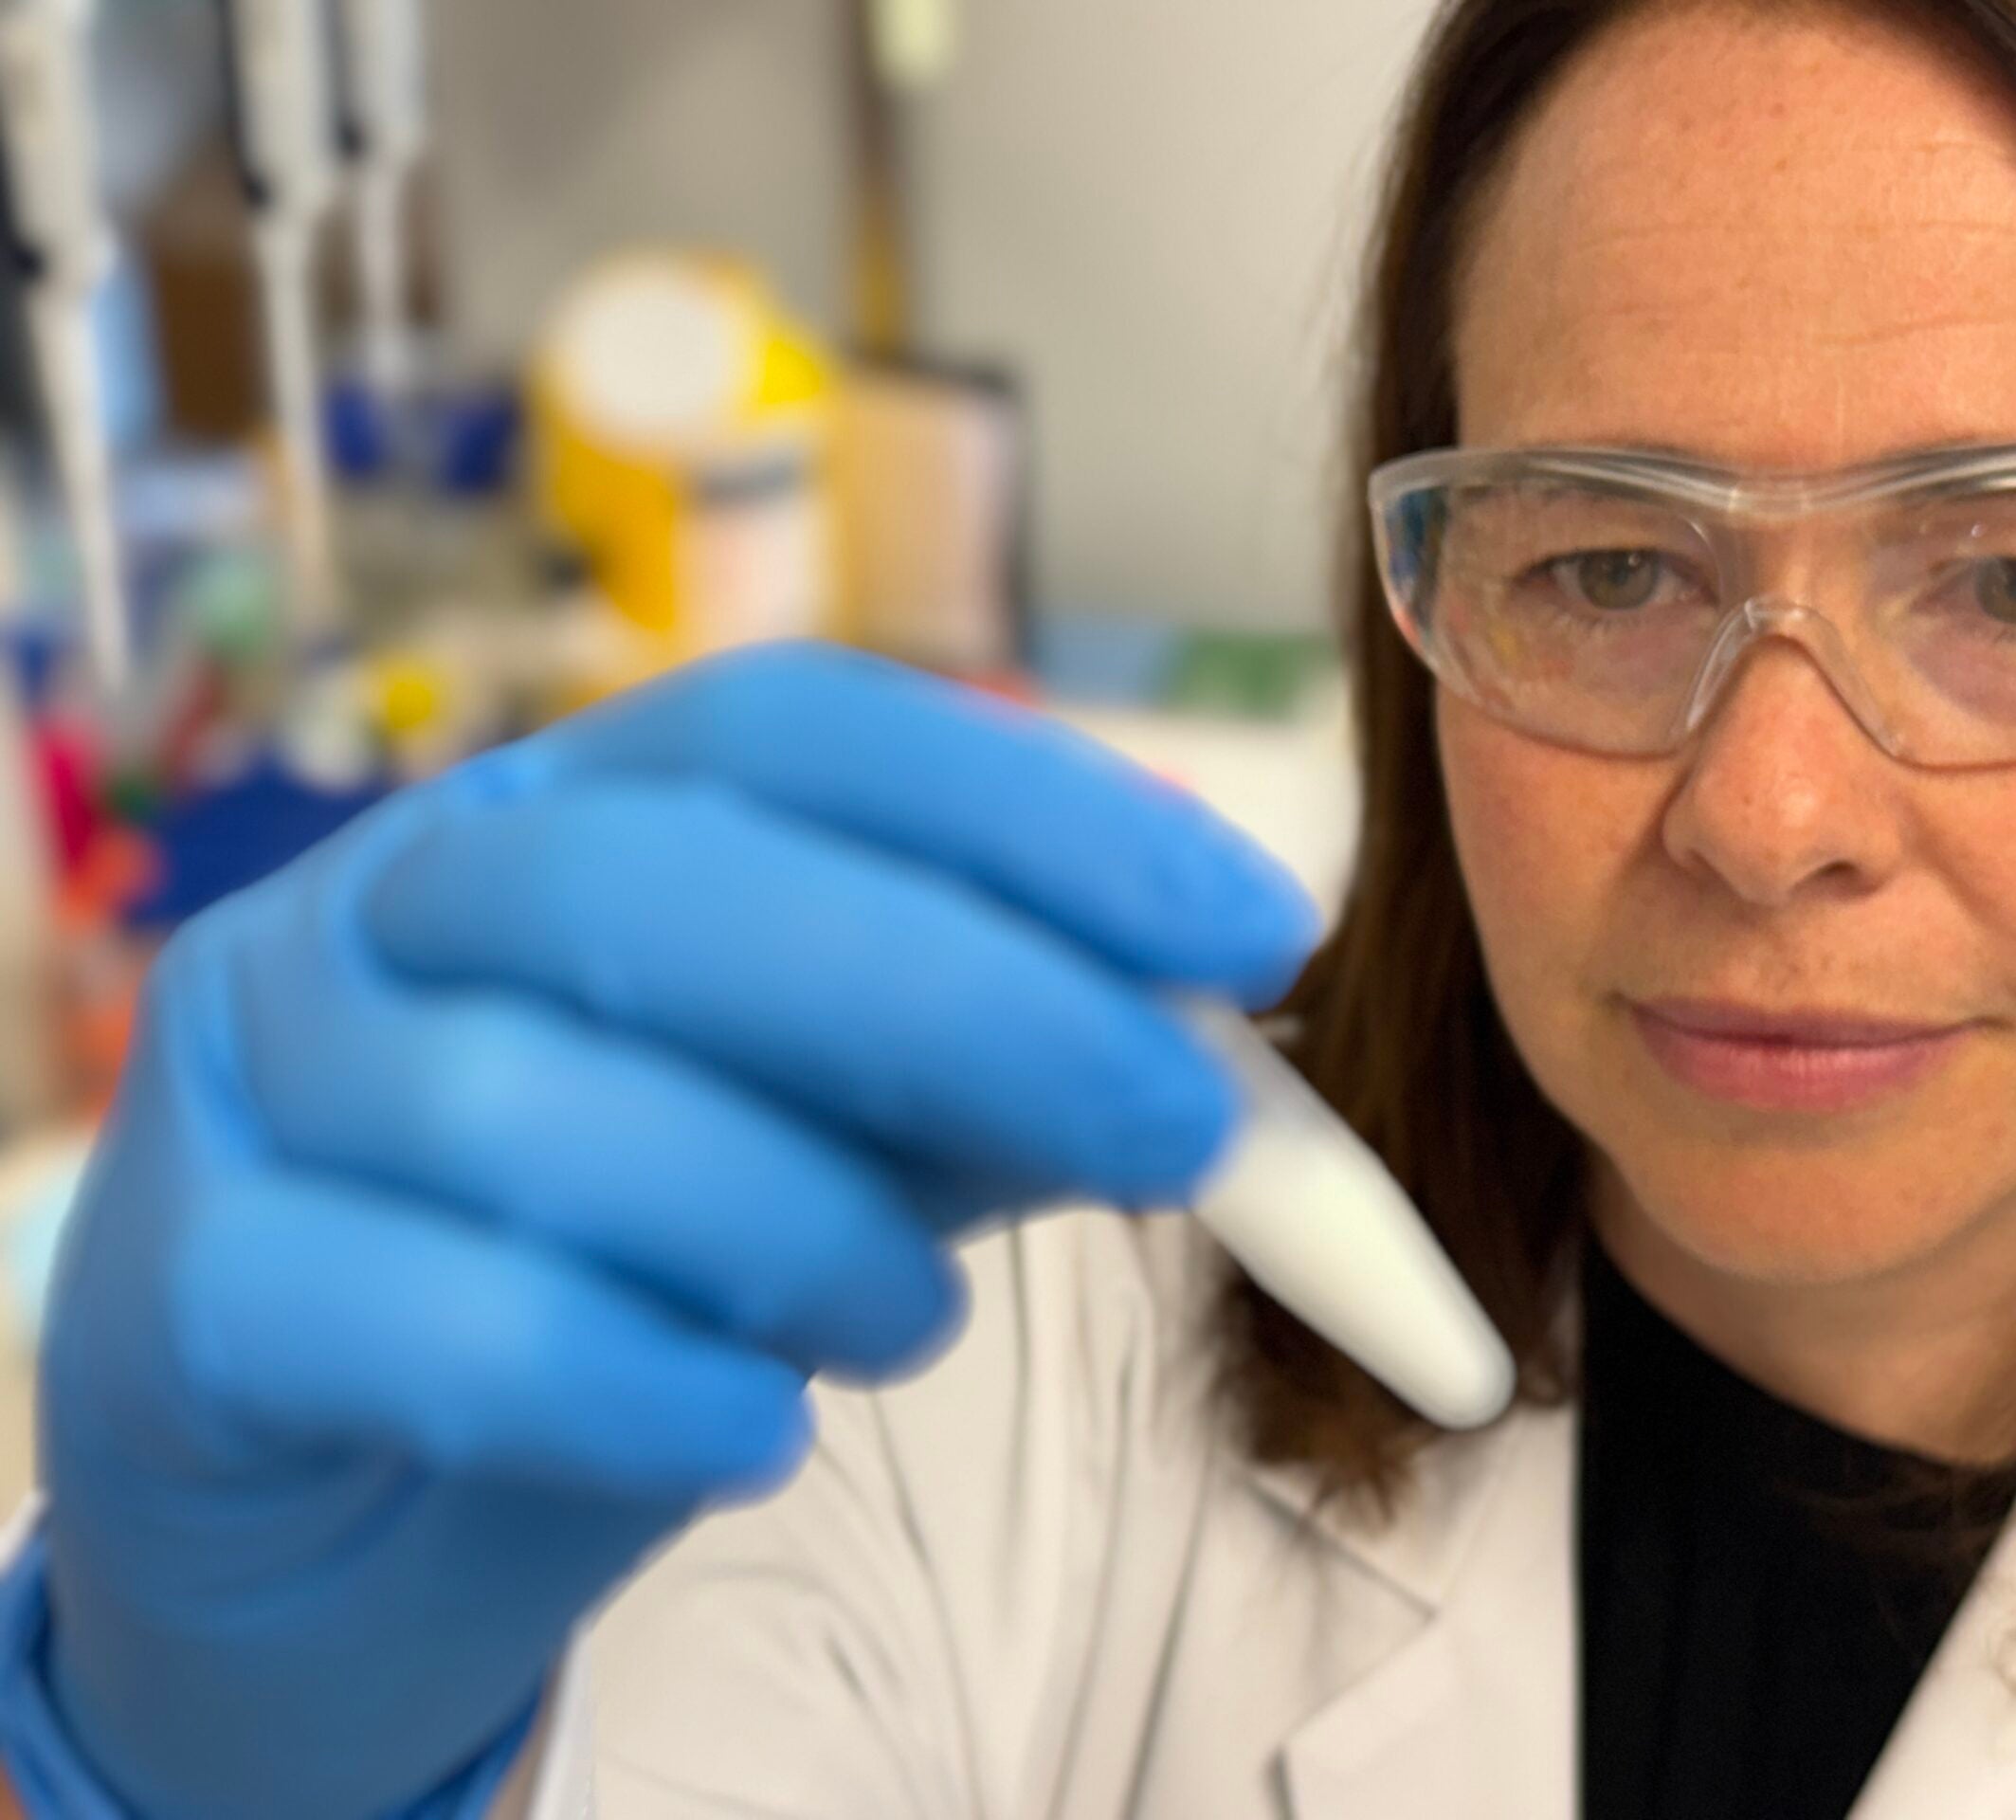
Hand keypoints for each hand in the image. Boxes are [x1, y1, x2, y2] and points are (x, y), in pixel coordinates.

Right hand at [34, 645, 1318, 1819]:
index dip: (1038, 809)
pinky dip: (634, 1382)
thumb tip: (1230, 1042)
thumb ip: (995, 1079)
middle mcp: (398, 897)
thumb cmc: (616, 1267)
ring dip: (799, 1225)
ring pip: (547, 1104)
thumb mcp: (833, 1142)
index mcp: (570, 810)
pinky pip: (427, 1318)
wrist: (342, 1495)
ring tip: (913, 1322)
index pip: (802, 734)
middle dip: (974, 998)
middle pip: (679, 881)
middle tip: (1181, 1130)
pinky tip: (753, 1434)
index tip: (1256, 925)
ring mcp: (261, 1075)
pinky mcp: (181, 1289)